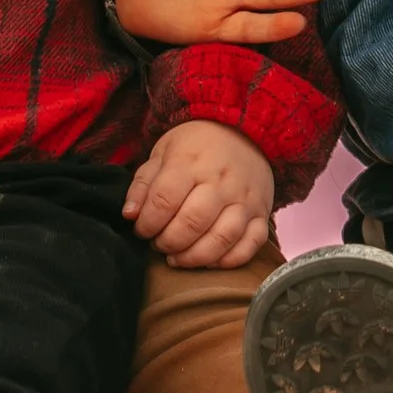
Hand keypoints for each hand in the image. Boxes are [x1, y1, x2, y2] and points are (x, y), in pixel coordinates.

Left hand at [122, 119, 275, 267]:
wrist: (244, 131)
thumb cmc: (196, 146)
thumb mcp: (163, 153)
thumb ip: (144, 184)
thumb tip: (129, 215)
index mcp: (190, 162)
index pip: (164, 200)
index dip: (147, 223)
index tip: (142, 230)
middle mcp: (221, 181)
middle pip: (192, 223)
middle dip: (168, 242)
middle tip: (159, 244)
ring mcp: (245, 199)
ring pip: (222, 238)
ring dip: (195, 257)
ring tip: (178, 258)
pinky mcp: (262, 213)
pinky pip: (251, 245)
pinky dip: (229, 260)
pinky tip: (210, 261)